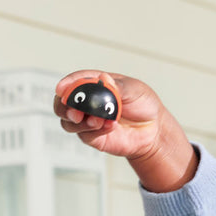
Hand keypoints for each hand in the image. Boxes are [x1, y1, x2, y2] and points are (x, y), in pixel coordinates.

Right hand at [53, 71, 196, 191]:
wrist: (153, 130)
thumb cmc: (143, 105)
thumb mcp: (134, 90)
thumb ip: (118, 87)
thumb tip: (104, 79)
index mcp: (95, 84)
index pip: (74, 81)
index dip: (67, 84)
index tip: (62, 89)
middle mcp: (87, 101)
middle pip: (62, 103)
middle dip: (65, 107)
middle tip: (76, 112)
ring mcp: (88, 120)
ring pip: (68, 122)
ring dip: (80, 122)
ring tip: (99, 120)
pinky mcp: (92, 136)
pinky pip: (84, 135)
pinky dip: (95, 131)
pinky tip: (110, 126)